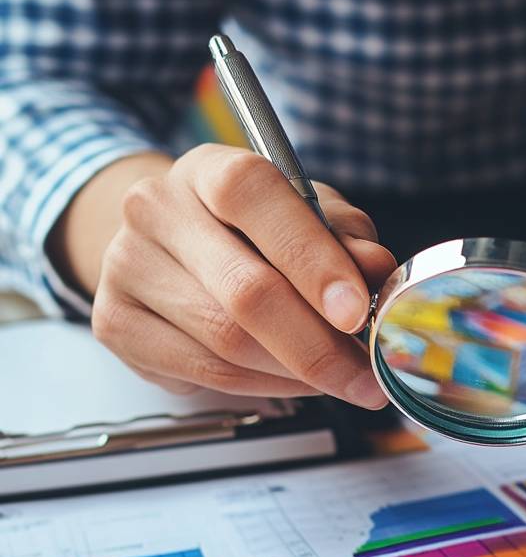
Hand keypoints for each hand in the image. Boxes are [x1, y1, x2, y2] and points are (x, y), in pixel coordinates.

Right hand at [54, 144, 396, 403]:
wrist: (168, 249)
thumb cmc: (252, 232)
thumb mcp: (308, 217)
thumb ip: (346, 239)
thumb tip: (377, 269)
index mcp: (208, 169)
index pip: (256, 199)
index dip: (313, 260)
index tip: (358, 312)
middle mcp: (157, 210)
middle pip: (245, 292)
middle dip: (320, 346)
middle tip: (367, 378)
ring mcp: (128, 267)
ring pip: (229, 344)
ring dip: (298, 374)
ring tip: (339, 380)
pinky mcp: (117, 325)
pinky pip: (208, 375)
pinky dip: (266, 387)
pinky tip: (295, 382)